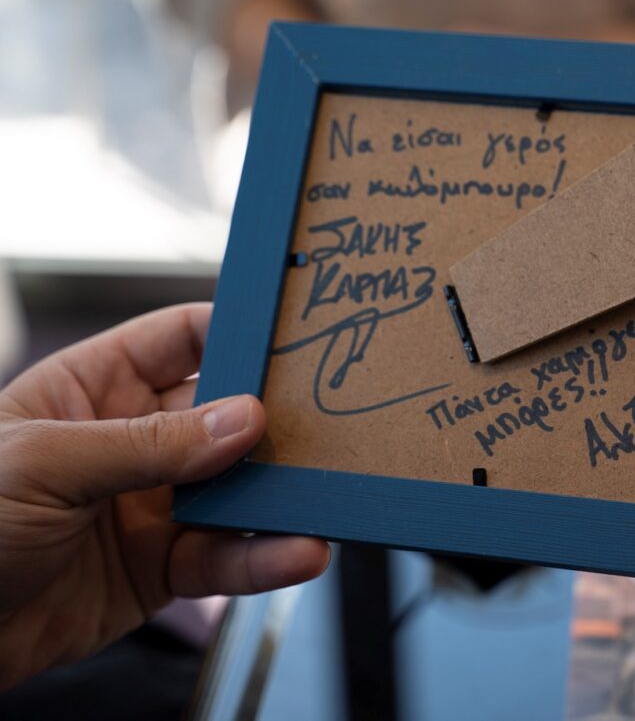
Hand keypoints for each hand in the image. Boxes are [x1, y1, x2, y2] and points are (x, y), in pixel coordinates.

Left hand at [0, 303, 328, 688]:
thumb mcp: (43, 463)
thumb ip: (147, 443)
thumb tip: (241, 420)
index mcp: (93, 388)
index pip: (180, 338)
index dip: (234, 330)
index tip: (288, 336)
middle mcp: (132, 441)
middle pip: (225, 414)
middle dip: (275, 417)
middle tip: (327, 420)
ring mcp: (152, 505)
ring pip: (237, 490)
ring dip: (281, 494)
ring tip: (323, 495)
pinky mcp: (165, 568)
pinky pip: (228, 558)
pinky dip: (267, 558)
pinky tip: (299, 551)